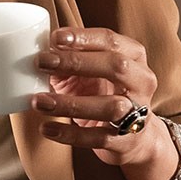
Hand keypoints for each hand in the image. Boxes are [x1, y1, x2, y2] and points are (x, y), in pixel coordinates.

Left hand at [29, 27, 161, 168]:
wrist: (133, 137)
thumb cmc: (104, 94)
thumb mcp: (89, 73)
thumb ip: (69, 62)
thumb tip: (41, 54)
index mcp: (134, 57)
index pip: (111, 40)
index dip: (83, 38)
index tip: (55, 38)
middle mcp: (141, 82)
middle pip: (117, 66)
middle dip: (77, 62)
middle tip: (42, 62)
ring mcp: (137, 113)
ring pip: (110, 106)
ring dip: (70, 103)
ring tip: (39, 101)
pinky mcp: (125, 141)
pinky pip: (97, 137)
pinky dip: (69, 134)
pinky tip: (47, 128)